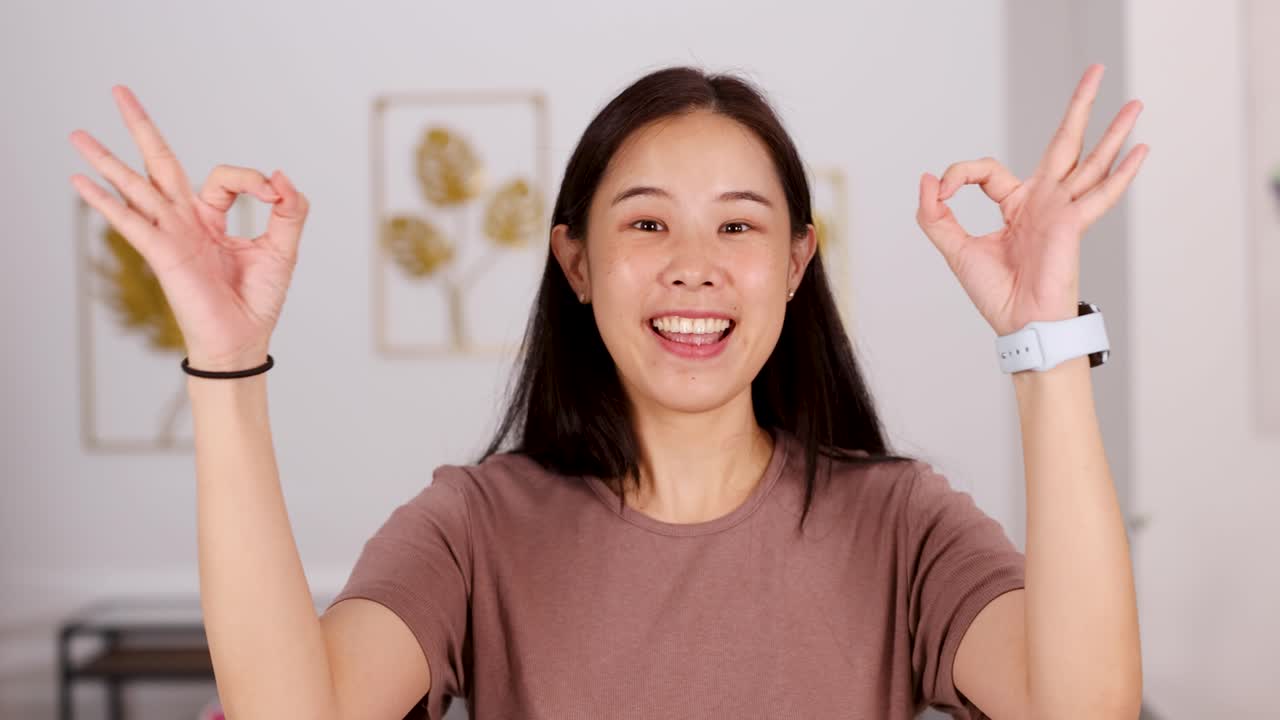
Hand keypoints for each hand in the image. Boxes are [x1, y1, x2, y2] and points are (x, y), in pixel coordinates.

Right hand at [69, 85, 308, 370]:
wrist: (243, 339)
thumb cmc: (258, 299)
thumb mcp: (283, 248)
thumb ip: (289, 210)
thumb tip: (281, 174)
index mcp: (212, 218)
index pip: (223, 178)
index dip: (251, 177)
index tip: (273, 192)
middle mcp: (186, 222)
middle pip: (159, 163)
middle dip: (140, 126)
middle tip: (119, 90)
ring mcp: (171, 236)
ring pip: (136, 187)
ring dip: (106, 160)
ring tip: (76, 134)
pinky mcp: (163, 254)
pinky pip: (131, 222)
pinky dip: (105, 202)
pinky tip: (80, 182)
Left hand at [915, 64, 1147, 336]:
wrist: (1018, 324)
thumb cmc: (996, 293)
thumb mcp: (955, 249)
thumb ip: (936, 215)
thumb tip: (927, 179)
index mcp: (1016, 205)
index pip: (988, 170)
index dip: (960, 174)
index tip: (942, 192)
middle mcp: (1044, 201)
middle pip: (1064, 143)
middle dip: (1079, 108)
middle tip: (1095, 72)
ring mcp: (1062, 210)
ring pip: (1090, 160)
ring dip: (1113, 131)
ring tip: (1135, 103)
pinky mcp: (1073, 224)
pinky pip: (1100, 193)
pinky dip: (1121, 173)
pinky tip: (1141, 149)